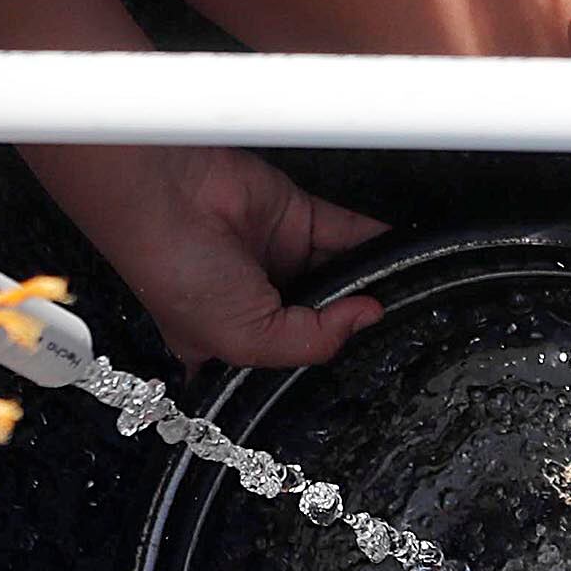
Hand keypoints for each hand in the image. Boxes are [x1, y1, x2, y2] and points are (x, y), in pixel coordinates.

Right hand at [35, 145, 384, 368]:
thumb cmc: (176, 272)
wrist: (164, 195)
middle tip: (395, 332)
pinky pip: (348, 233)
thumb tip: (367, 318)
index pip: (287, 360)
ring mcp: (279, 256)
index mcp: (231, 341)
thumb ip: (310, 342)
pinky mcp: (297, 217)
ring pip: (339, 273)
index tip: (359, 375)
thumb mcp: (245, 338)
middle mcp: (256, 300)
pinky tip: (405, 260)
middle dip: (352, 321)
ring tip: (407, 295)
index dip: (318, 363)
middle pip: (320, 315)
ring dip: (370, 282)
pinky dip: (377, 243)